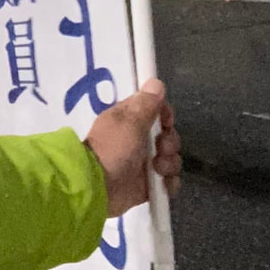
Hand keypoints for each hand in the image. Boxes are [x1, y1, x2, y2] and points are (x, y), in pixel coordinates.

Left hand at [84, 78, 181, 216]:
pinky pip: (169, 180)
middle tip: (159, 148)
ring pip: (171, 157)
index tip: (165, 121)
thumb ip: (146, 104)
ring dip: (169, 163)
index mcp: (130, 119)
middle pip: (167, 135)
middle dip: (170, 142)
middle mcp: (138, 139)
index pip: (156, 109)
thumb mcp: (128, 122)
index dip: (165, 114)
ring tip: (157, 169)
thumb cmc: (112, 148)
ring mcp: (144, 162)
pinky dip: (169, 182)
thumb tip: (156, 83)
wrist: (98, 186)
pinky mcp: (149, 184)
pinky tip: (162, 184)